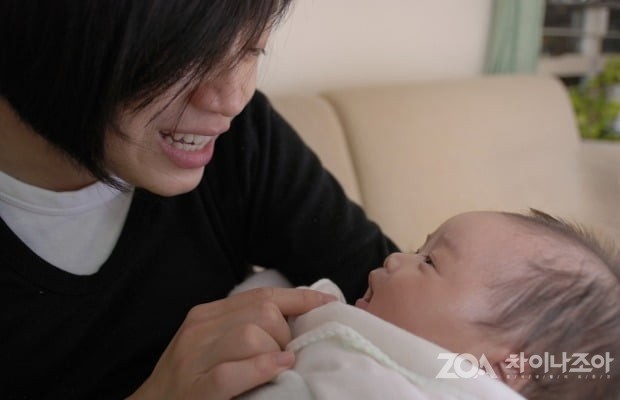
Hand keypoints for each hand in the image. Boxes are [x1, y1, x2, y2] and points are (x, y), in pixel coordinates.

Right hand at [127, 287, 335, 399]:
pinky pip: (233, 372)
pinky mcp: (196, 388)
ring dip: (276, 351)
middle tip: (287, 354)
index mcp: (206, 314)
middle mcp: (199, 329)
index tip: (328, 304)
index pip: (261, 295)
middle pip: (262, 313)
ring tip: (281, 366)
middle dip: (286, 333)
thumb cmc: (189, 377)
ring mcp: (194, 358)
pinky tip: (278, 368)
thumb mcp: (212, 343)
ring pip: (251, 335)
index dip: (299, 298)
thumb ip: (243, 326)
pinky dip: (261, 368)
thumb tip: (296, 318)